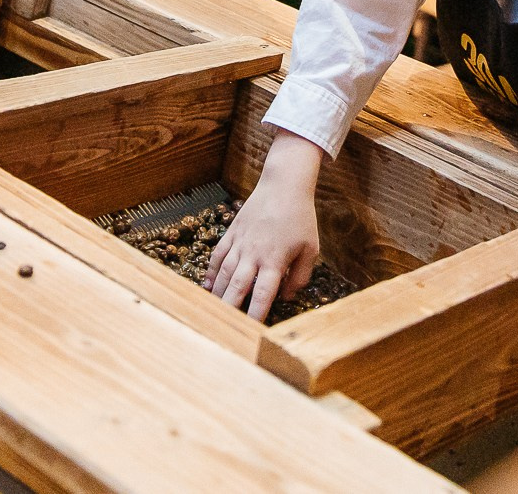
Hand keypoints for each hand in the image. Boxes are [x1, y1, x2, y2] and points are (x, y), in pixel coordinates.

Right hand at [204, 133, 322, 320]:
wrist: (283, 185)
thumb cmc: (300, 217)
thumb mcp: (310, 248)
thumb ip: (300, 276)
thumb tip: (286, 297)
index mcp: (275, 260)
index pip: (263, 294)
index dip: (256, 314)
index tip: (252, 331)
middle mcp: (253, 253)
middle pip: (237, 287)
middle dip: (230, 309)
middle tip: (222, 329)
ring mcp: (240, 242)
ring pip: (223, 273)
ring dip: (217, 294)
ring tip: (212, 312)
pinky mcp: (232, 233)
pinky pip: (217, 256)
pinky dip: (211, 272)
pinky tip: (207, 286)